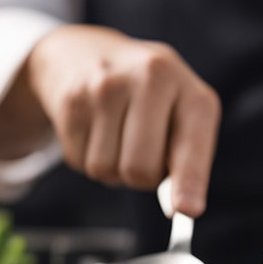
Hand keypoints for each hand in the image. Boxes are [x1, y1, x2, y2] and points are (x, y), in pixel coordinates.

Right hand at [0, 25, 219, 215]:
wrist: (90, 53)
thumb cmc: (151, 98)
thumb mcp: (184, 116)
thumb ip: (189, 162)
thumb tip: (181, 210)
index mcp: (189, 89)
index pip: (190, 146)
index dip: (189, 182)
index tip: (187, 210)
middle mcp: (150, 79)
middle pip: (141, 170)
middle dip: (142, 177)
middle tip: (144, 152)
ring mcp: (105, 87)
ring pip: (106, 170)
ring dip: (113, 168)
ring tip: (118, 135)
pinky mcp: (72, 100)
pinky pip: (80, 162)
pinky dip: (88, 157)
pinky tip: (97, 128)